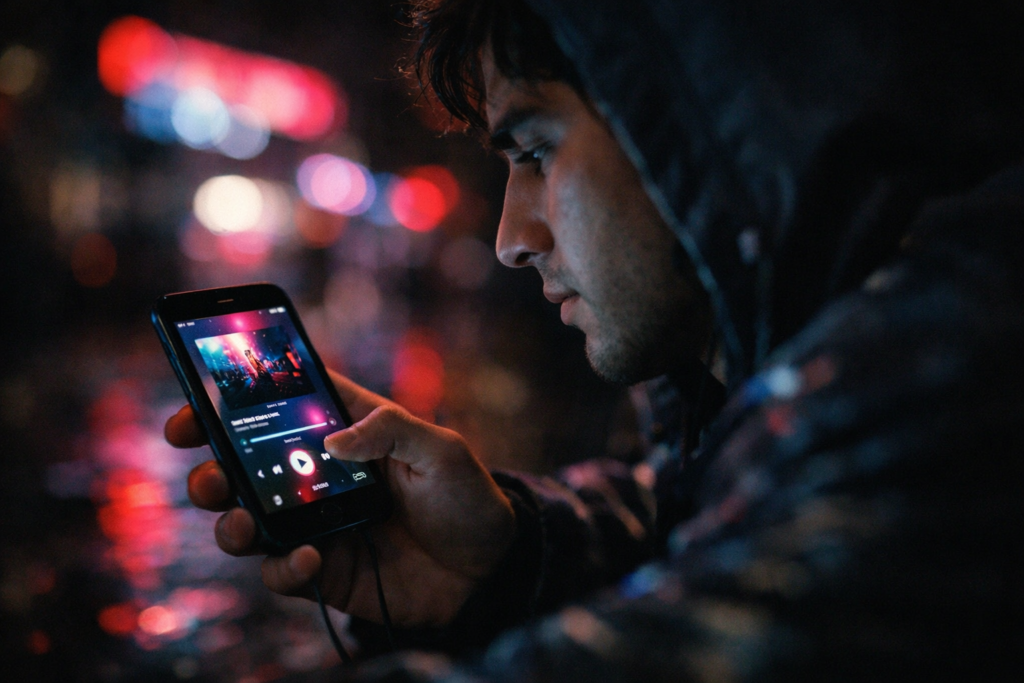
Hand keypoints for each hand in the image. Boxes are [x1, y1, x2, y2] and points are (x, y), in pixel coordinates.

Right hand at [165, 370, 516, 627]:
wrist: (489, 568)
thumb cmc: (467, 497)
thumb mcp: (442, 450)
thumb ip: (392, 429)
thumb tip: (334, 440)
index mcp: (346, 432)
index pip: (280, 406)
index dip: (232, 402)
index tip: (196, 405)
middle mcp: (320, 476)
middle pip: (246, 465)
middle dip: (213, 467)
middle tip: (208, 472)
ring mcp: (316, 523)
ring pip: (248, 519)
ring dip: (231, 520)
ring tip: (243, 521)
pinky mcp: (324, 568)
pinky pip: (280, 570)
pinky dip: (282, 566)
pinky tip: (307, 557)